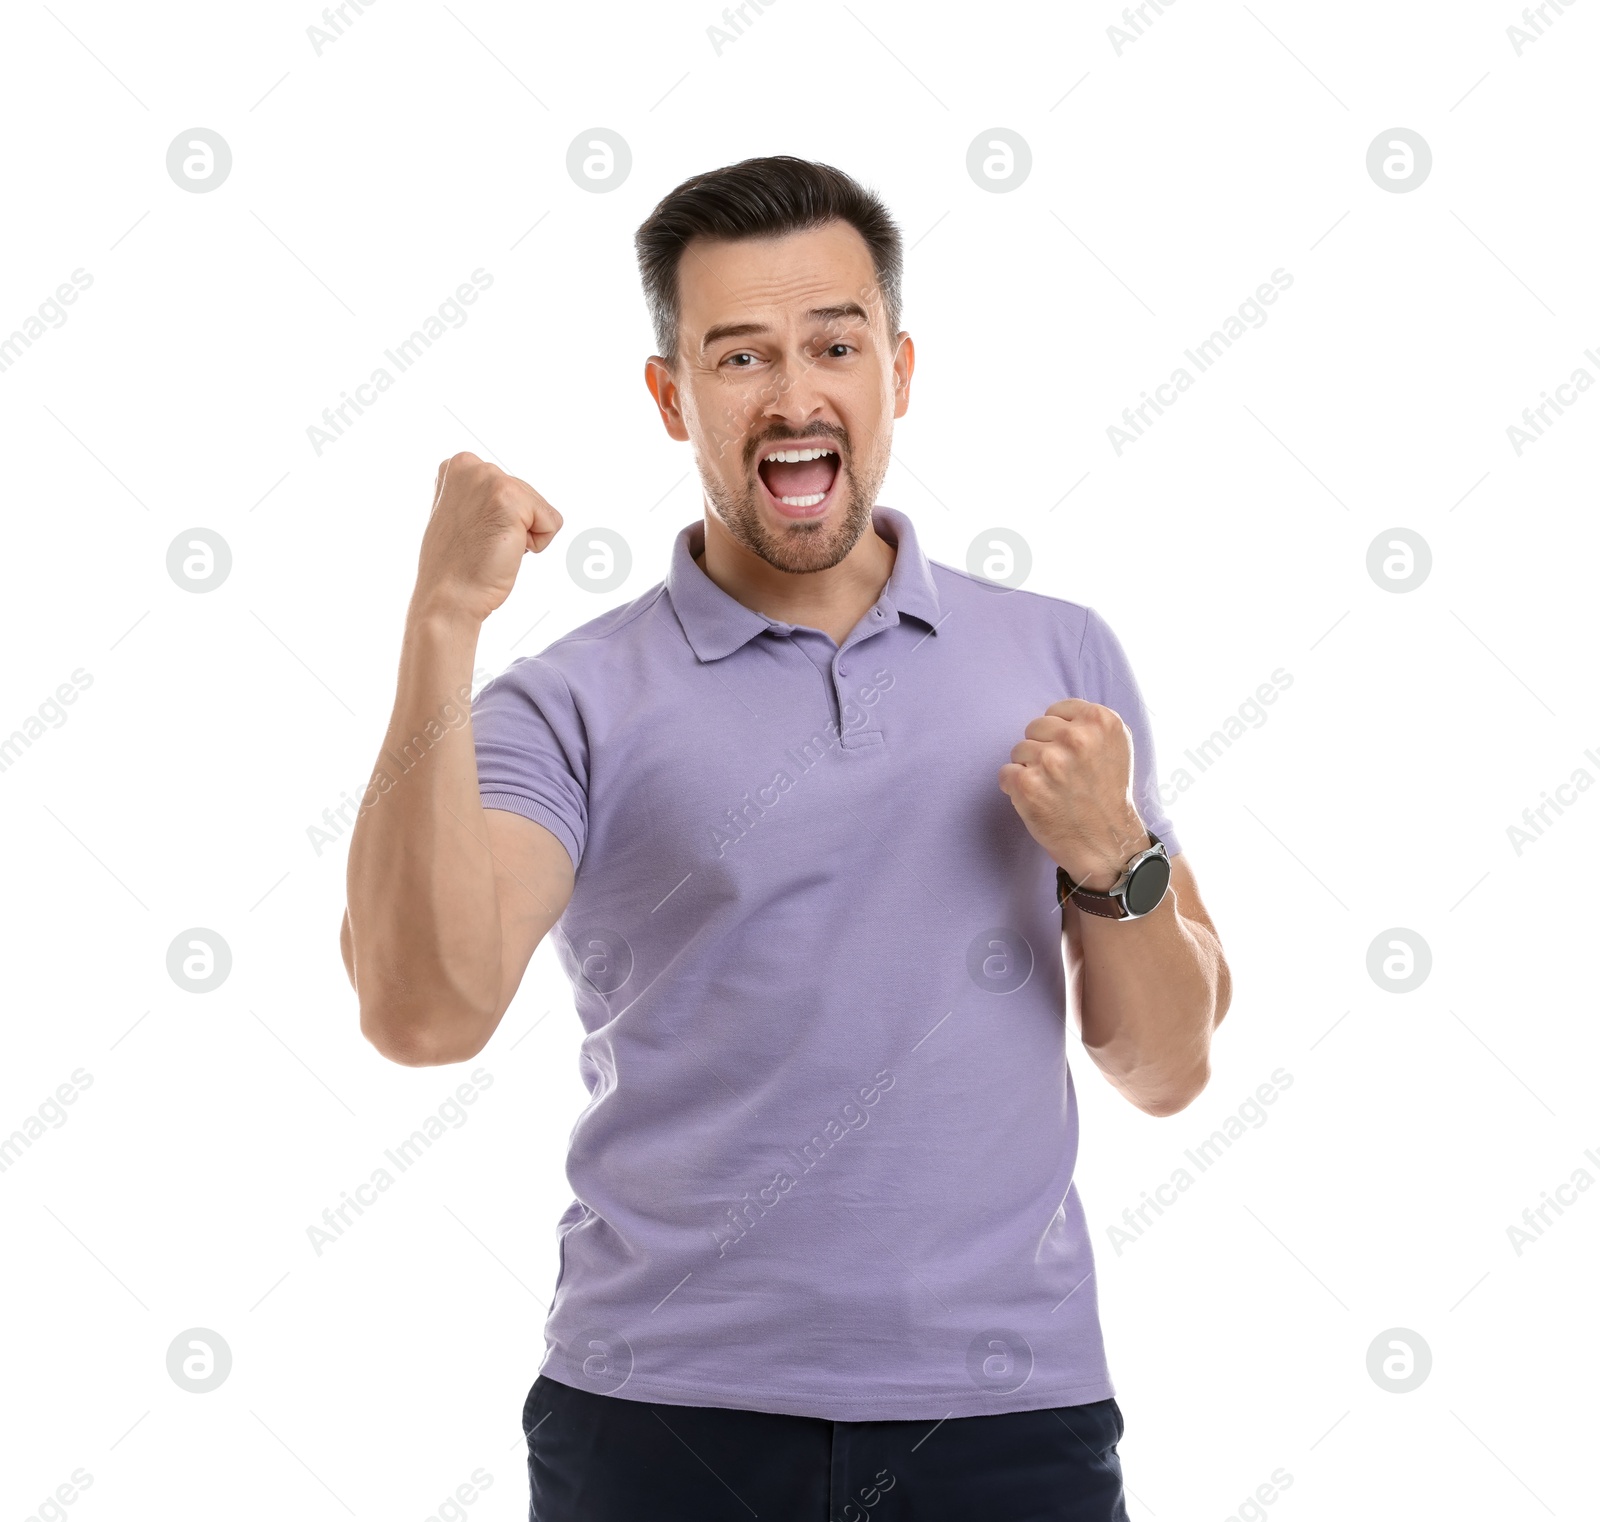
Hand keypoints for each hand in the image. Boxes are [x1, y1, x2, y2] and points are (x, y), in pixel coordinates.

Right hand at [411, 451, 562, 623]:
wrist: (450, 597)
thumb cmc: (457, 566)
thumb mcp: (461, 515)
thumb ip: (480, 497)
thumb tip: (500, 498)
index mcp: (458, 466)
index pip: (510, 488)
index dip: (500, 519)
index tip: (474, 534)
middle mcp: (471, 465)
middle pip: (528, 495)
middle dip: (514, 525)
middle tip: (483, 544)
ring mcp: (490, 479)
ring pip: (540, 509)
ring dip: (524, 535)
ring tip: (491, 547)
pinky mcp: (511, 499)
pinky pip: (552, 523)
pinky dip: (536, 544)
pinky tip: (504, 550)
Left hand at [998, 698, 1149, 891]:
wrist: (1106, 842)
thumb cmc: (1107, 793)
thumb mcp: (1115, 744)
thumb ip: (1088, 722)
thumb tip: (1054, 712)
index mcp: (1101, 721)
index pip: (1057, 710)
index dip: (1060, 734)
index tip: (1072, 755)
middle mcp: (1077, 737)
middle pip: (1035, 728)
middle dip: (1044, 749)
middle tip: (1063, 776)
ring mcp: (1050, 761)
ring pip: (1018, 750)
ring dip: (1029, 769)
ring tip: (1054, 789)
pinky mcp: (1027, 785)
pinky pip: (1006, 773)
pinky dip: (1015, 788)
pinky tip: (1039, 800)